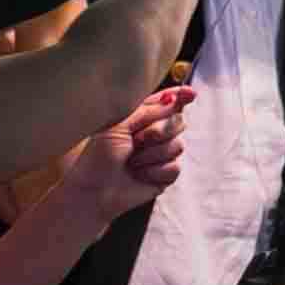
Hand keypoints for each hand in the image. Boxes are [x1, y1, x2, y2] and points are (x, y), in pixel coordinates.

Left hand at [66, 88, 193, 224]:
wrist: (93, 191)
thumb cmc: (99, 157)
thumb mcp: (118, 124)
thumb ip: (148, 110)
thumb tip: (174, 99)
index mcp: (141, 116)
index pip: (167, 101)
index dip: (181, 95)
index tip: (190, 94)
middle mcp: (154, 133)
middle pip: (178, 121)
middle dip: (158, 131)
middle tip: (137, 140)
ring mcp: (161, 153)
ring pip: (178, 145)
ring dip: (152, 155)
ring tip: (132, 162)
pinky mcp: (165, 175)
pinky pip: (175, 167)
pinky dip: (155, 172)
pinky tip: (140, 175)